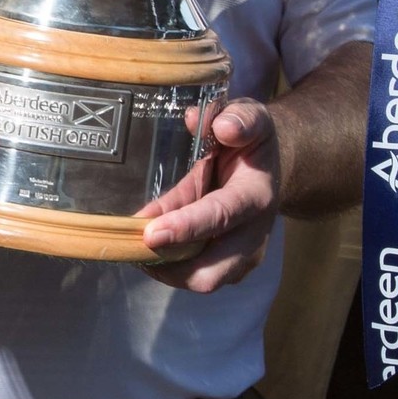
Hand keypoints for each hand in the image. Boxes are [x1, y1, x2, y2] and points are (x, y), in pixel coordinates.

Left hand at [138, 99, 278, 293]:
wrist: (265, 168)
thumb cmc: (249, 142)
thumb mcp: (251, 118)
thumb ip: (239, 119)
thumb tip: (214, 125)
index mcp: (256, 195)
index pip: (220, 216)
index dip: (186, 227)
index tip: (150, 233)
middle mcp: (253, 234)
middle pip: (211, 272)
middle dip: (169, 266)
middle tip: (132, 244)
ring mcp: (241, 256)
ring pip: (200, 280)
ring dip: (164, 268)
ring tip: (134, 243)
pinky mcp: (226, 266)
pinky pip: (193, 275)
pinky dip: (167, 265)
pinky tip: (147, 243)